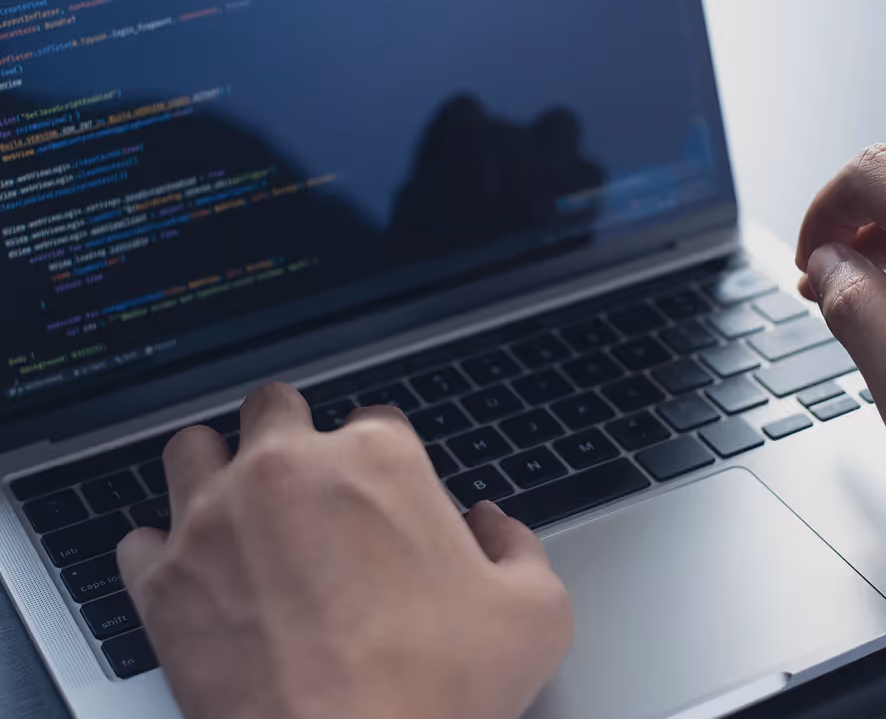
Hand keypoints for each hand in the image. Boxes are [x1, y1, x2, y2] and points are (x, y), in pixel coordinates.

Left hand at [117, 385, 572, 718]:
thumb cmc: (437, 691)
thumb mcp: (535, 614)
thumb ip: (520, 547)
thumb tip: (492, 526)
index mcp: (380, 461)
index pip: (375, 419)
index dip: (381, 456)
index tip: (378, 491)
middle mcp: (290, 469)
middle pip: (273, 407)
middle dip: (289, 434)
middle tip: (302, 482)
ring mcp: (217, 517)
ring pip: (193, 448)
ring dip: (213, 468)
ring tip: (232, 505)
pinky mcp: (165, 579)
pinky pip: (138, 539)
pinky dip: (161, 552)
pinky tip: (191, 575)